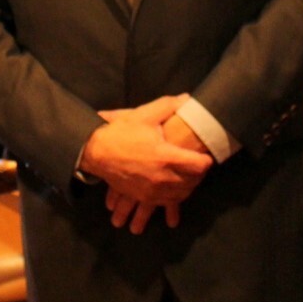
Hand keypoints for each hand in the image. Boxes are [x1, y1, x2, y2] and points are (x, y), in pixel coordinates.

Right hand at [83, 95, 211, 233]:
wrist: (96, 151)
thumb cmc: (121, 131)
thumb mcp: (145, 114)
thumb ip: (168, 106)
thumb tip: (188, 99)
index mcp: (165, 156)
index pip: (198, 165)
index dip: (205, 160)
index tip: (206, 155)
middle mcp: (161, 177)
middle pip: (193, 181)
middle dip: (199, 174)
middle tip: (200, 164)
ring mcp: (152, 190)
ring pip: (181, 194)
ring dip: (190, 187)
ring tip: (191, 177)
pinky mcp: (143, 197)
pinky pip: (166, 203)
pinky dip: (175, 198)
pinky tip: (177, 191)